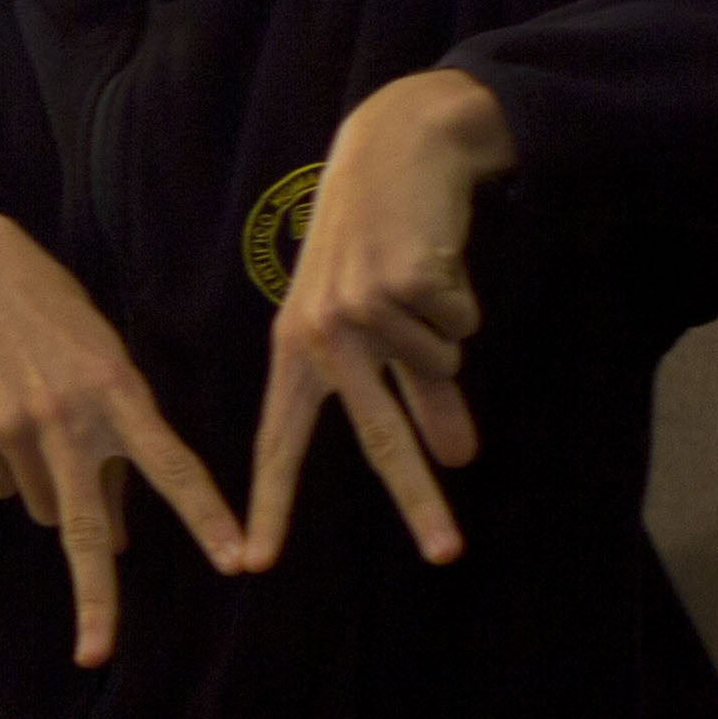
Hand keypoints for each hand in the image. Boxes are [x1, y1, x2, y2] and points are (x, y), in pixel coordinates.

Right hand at [0, 210, 247, 666]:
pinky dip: (8, 467)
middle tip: (96, 654)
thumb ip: (119, 442)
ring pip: (46, 505)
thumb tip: (113, 538)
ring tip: (42, 427)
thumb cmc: (52, 316)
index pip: (175, 467)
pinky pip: (1, 483)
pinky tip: (2, 415)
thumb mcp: (102, 362)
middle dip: (95, 599)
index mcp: (117, 391)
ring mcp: (11, 427)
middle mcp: (66, 416)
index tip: (238, 562)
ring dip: (56, 492)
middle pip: (86, 526)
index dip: (208, 518)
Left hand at [244, 68, 512, 571]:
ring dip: (450, 329)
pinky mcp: (403, 282)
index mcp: (295, 354)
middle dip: (417, 498)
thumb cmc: (381, 247)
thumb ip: (416, 395)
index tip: (253, 564)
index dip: (270, 504)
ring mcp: (359, 310)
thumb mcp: (382, 325)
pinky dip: (464, 296)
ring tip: (420, 280)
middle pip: (377, 438)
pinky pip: (464, 321)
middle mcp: (319, 338)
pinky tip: (435, 258)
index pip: (279, 443)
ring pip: (444, 364)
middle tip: (446, 556)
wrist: (395, 154)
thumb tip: (459, 458)